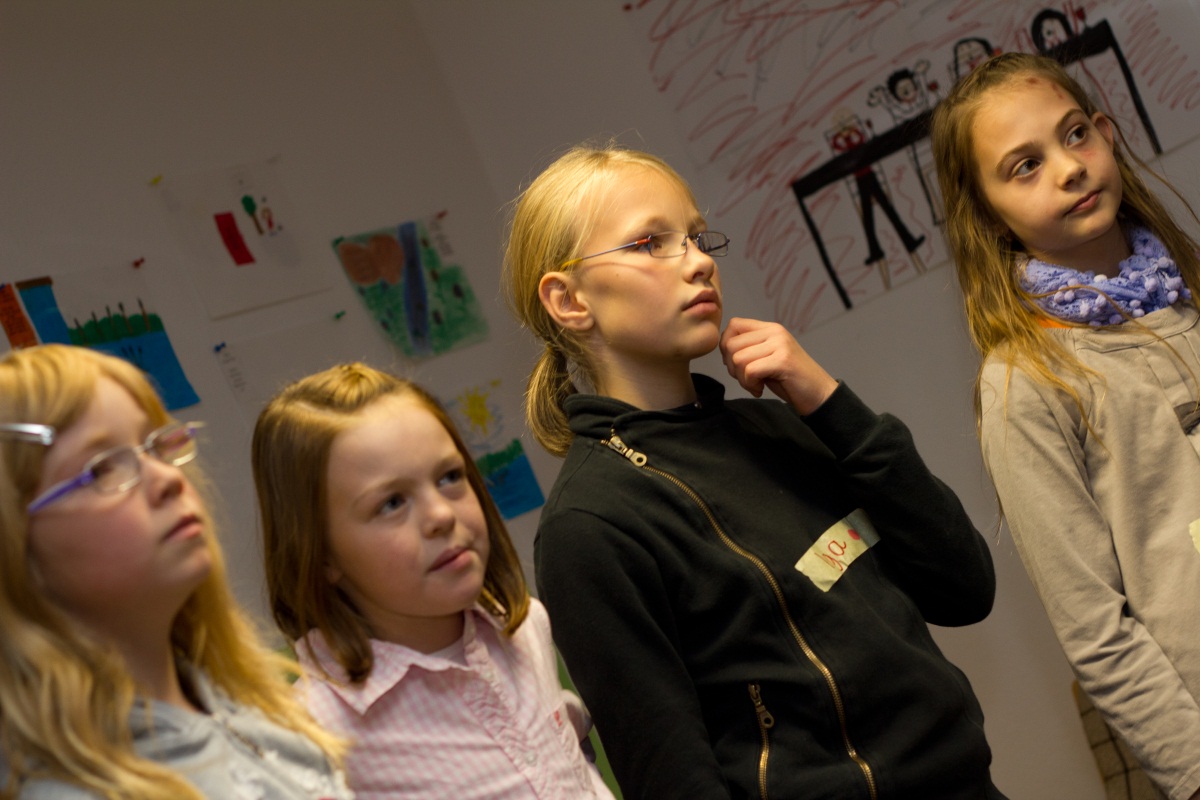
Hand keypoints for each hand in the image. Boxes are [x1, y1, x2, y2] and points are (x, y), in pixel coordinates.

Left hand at [720, 317, 837, 414]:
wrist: (818, 394)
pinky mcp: (783, 360)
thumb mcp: (766, 357)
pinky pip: (750, 370)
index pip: (733, 325)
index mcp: (770, 328)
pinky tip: (760, 390)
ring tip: (755, 385)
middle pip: (731, 344)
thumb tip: (723, 347)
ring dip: (741, 379)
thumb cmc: (789, 379)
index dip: (726, 346)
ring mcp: (780, 344)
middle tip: (747, 379)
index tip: (737, 364)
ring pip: (738, 359)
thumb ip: (749, 348)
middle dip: (732, 367)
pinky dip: (750, 385)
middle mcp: (775, 332)